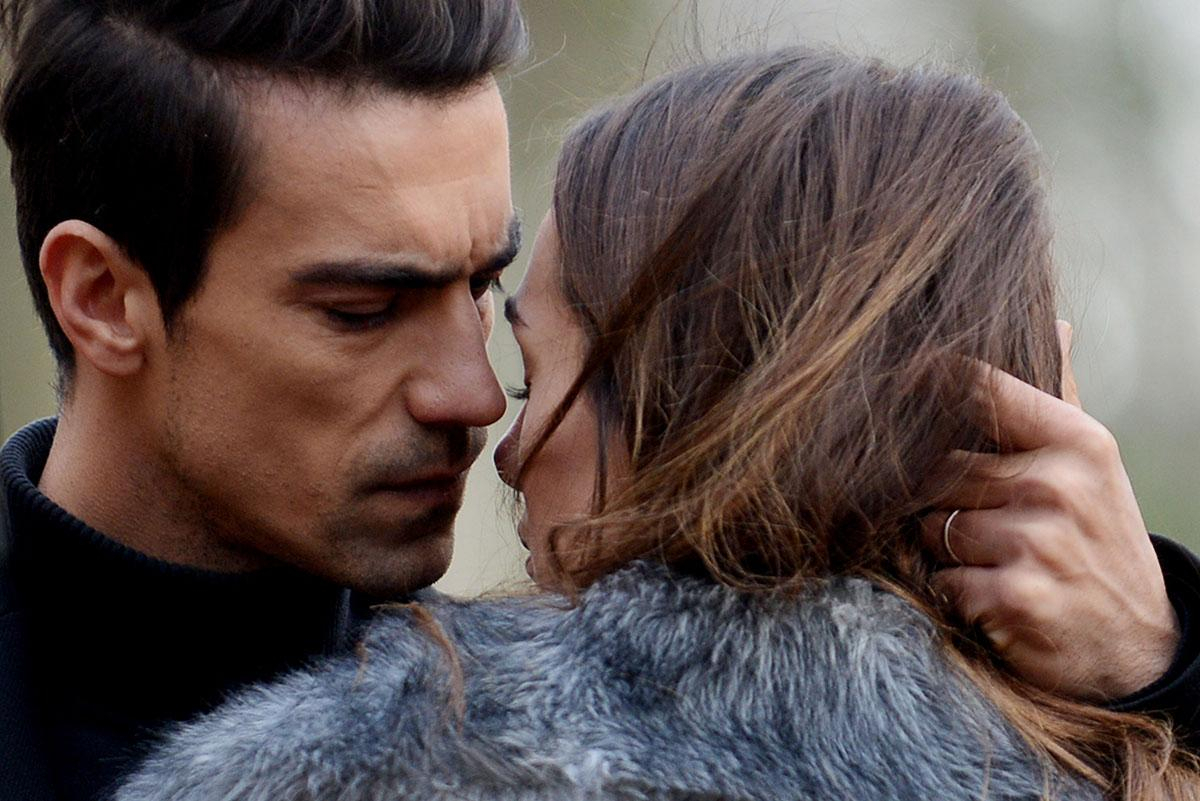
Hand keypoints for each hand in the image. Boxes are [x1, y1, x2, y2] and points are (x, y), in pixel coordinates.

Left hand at [922, 322, 1178, 700]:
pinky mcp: (1014, 596)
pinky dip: (954, 593)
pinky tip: (992, 599)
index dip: (924, 382)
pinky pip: (941, 579)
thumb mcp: (1090, 468)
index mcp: (1076, 442)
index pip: (978, 389)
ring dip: (943, 549)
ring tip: (990, 562)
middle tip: (971, 521)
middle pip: (938, 469)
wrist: (1136, 648)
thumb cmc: (1096, 542)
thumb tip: (1054, 324)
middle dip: (936, 498)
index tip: (894, 381)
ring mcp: (1037, 542)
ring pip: (931, 526)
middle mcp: (1058, 485)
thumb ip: (1057, 399)